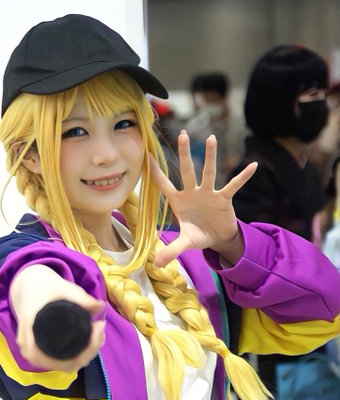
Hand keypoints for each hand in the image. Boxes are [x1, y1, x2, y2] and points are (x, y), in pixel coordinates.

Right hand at [11, 265, 105, 371]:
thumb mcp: (63, 288)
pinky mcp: (40, 354)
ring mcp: (34, 355)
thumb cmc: (43, 288)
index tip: (99, 326)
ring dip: (86, 353)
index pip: (64, 359)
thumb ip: (81, 298)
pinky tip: (90, 340)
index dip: (88, 349)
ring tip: (98, 332)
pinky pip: (62, 361)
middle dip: (90, 349)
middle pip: (68, 364)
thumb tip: (101, 307)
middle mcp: (31, 351)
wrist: (27, 287)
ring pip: (67, 364)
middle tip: (101, 327)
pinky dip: (79, 354)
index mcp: (31, 336)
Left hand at [151, 131, 256, 266]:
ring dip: (210, 156)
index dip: (156, 172)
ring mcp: (209, 193)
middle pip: (187, 171)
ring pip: (208, 172)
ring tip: (211, 138)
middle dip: (184, 154)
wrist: (217, 238)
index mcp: (179, 201)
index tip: (147, 155)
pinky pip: (233, 186)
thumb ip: (171, 251)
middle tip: (182, 134)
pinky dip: (243, 177)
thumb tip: (156, 265)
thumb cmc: (198, 235)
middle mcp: (192, 193)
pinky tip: (253, 166)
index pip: (164, 185)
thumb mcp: (185, 243)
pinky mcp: (224, 199)